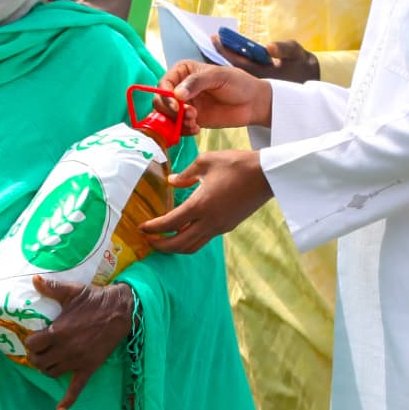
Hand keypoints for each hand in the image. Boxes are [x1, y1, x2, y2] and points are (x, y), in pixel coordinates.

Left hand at [23, 279, 132, 409]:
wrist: (121, 311)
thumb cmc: (95, 299)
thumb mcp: (72, 291)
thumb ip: (52, 288)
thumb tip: (33, 279)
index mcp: (58, 331)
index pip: (33, 344)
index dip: (29, 343)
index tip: (32, 339)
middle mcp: (66, 348)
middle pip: (39, 362)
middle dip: (34, 357)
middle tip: (37, 351)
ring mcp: (77, 360)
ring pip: (52, 373)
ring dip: (45, 370)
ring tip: (46, 362)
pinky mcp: (89, 367)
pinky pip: (77, 388)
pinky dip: (67, 401)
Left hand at [141, 149, 272, 252]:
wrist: (267, 175)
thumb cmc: (237, 164)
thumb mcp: (206, 162)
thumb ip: (185, 174)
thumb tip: (172, 182)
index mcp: (200, 205)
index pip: (170, 224)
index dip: (153, 228)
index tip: (141, 228)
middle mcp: (209, 222)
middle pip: (179, 244)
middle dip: (161, 246)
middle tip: (148, 242)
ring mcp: (220, 227)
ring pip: (193, 246)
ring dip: (176, 247)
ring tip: (164, 241)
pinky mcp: (228, 226)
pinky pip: (204, 239)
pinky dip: (190, 239)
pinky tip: (185, 230)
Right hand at [160, 60, 271, 130]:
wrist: (252, 103)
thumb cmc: (238, 83)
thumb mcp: (218, 76)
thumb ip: (196, 82)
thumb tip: (176, 94)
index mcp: (183, 71)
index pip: (163, 84)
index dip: (166, 96)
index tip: (177, 106)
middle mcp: (180, 87)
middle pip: (160, 101)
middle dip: (171, 112)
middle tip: (190, 115)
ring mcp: (184, 104)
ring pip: (166, 116)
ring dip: (177, 123)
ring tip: (195, 123)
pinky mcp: (190, 119)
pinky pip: (177, 127)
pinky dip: (183, 131)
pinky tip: (197, 129)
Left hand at [223, 37, 318, 84]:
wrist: (311, 81)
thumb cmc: (303, 64)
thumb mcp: (296, 53)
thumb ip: (283, 48)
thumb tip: (269, 47)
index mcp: (264, 73)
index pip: (239, 62)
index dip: (225, 51)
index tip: (215, 38)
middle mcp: (257, 80)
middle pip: (233, 66)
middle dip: (222, 53)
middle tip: (212, 39)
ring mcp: (257, 82)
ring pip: (237, 69)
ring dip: (227, 57)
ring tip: (218, 43)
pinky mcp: (259, 82)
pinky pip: (243, 70)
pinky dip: (235, 60)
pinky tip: (229, 51)